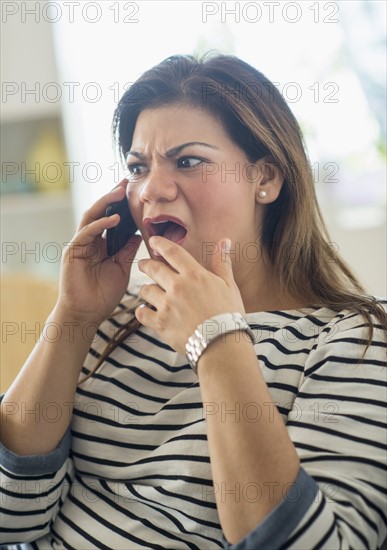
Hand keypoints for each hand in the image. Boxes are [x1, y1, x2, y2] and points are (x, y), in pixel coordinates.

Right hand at [56, 180, 141, 323]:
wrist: (86, 315)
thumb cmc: (102, 295)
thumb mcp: (121, 269)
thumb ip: (127, 251)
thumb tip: (139, 234)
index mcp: (100, 244)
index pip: (109, 218)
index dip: (119, 205)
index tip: (132, 191)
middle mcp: (88, 241)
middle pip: (99, 212)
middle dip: (112, 196)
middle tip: (125, 182)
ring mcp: (79, 245)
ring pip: (91, 217)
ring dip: (105, 203)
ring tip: (120, 192)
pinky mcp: (72, 251)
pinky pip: (87, 232)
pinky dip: (100, 224)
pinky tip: (114, 219)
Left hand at [135, 236, 244, 354]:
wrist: (222, 343)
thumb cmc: (229, 314)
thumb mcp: (229, 285)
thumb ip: (222, 262)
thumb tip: (225, 241)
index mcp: (194, 275)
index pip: (172, 252)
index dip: (160, 243)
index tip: (153, 241)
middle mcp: (177, 287)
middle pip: (153, 269)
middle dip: (146, 265)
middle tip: (143, 265)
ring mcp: (166, 305)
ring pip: (146, 291)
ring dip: (146, 289)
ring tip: (148, 291)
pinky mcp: (160, 323)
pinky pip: (142, 314)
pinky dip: (141, 312)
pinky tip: (144, 311)